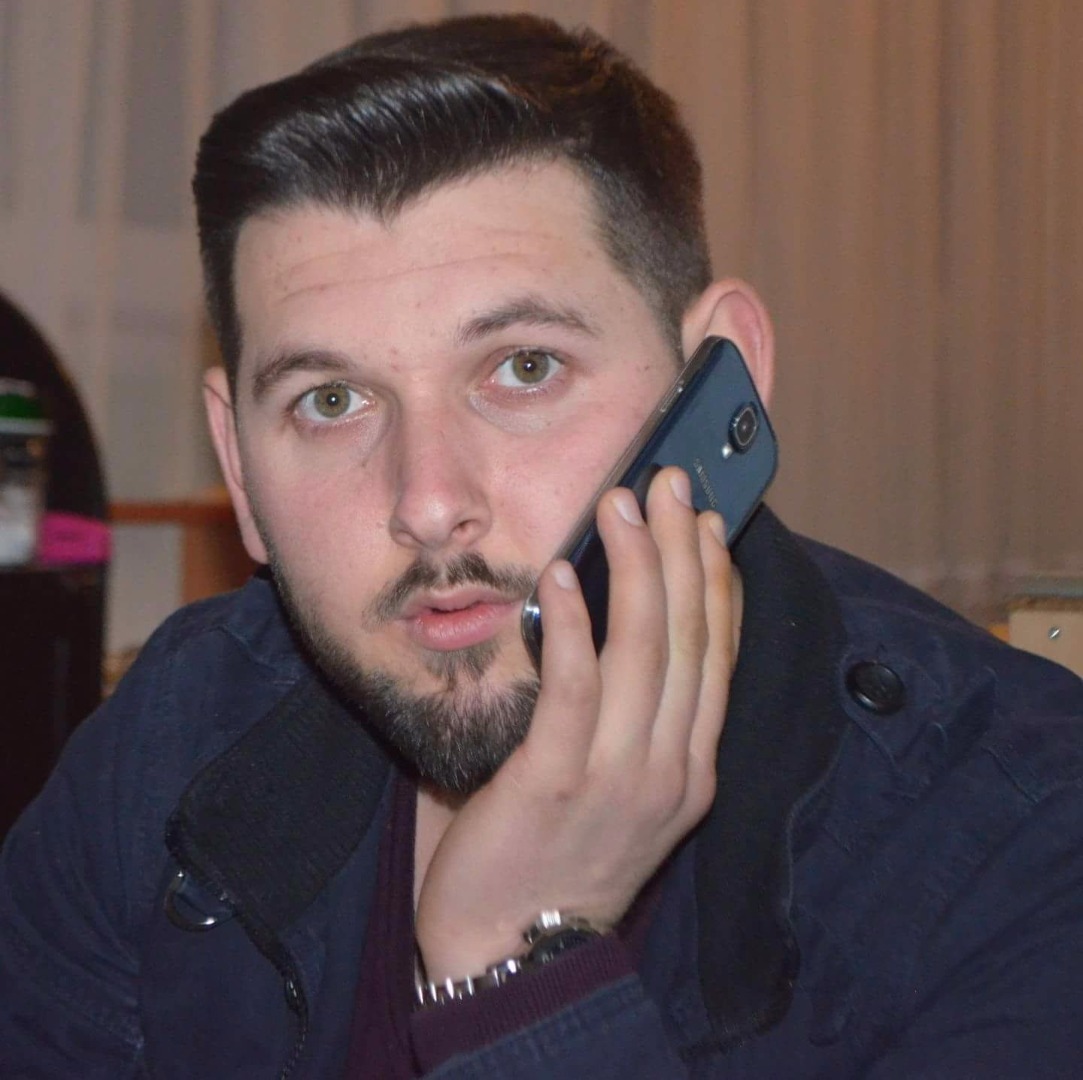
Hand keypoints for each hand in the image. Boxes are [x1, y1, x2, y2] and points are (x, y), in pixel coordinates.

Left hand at [414, 466, 736, 982]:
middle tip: (671, 483)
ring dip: (637, 568)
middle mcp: (672, 769)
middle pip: (690, 638)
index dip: (716, 581)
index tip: (708, 523)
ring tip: (624, 504)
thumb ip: (633, 718)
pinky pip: (574, 690)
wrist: (513, 952)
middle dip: (683, 551)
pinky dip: (572, 627)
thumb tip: (618, 627)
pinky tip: (561, 575)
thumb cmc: (558, 856)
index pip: (717, 656)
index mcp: (692, 768)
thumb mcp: (620, 790)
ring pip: (645, 653)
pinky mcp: (557, 784)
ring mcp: (620, 778)